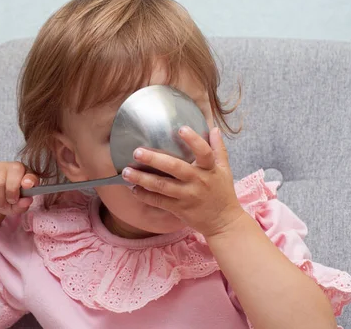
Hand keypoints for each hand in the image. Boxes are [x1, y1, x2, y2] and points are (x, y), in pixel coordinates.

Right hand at [0, 161, 37, 215]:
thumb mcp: (16, 206)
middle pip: (12, 179)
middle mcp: (13, 167)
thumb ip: (22, 205)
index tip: (27, 186)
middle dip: (10, 195)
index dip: (29, 180)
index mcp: (26, 174)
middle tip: (9, 203)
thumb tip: (27, 201)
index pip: (30, 175)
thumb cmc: (7, 201)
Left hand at [121, 126, 244, 237]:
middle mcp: (198, 181)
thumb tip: (214, 129)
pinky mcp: (180, 209)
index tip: (181, 129)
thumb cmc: (222, 192)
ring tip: (126, 172)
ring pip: (162, 186)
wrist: (224, 222)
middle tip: (136, 152)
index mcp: (210, 169)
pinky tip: (133, 189)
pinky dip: (145, 196)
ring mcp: (188, 196)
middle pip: (175, 168)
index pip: (204, 152)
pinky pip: (159, 201)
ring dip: (142, 179)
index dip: (194, 140)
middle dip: (155, 160)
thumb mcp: (225, 169)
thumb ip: (218, 149)